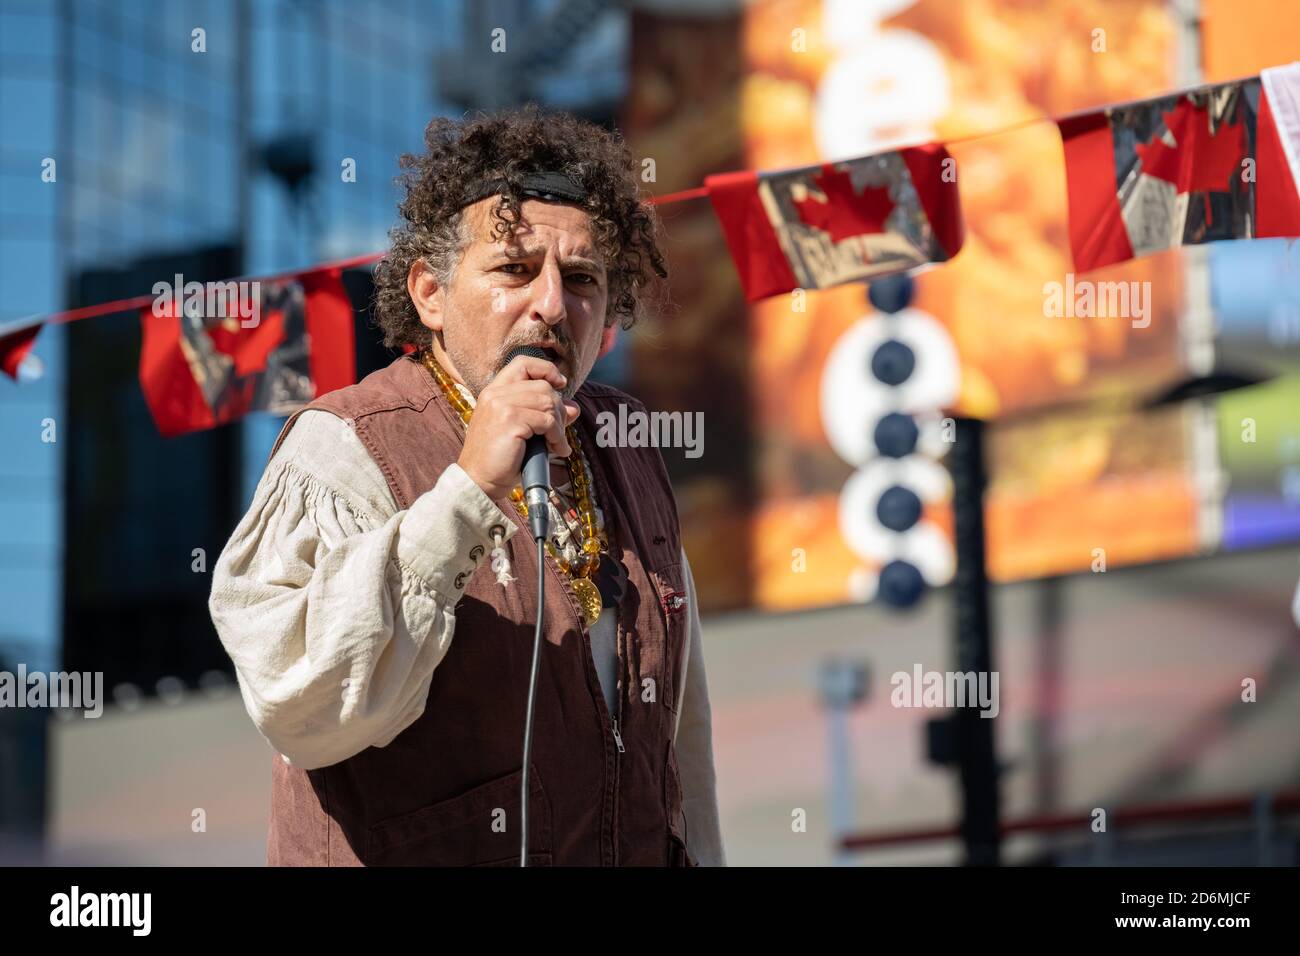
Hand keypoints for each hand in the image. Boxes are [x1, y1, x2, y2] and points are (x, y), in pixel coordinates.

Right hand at [456, 354, 580, 499]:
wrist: (480, 481)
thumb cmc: (501, 458)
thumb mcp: (524, 431)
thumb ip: (546, 415)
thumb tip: (573, 407)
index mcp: (494, 392)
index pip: (523, 363)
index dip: (546, 370)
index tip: (560, 384)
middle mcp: (495, 394)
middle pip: (543, 386)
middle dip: (559, 409)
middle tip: (558, 432)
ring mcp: (501, 405)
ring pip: (549, 402)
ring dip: (560, 426)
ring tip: (558, 444)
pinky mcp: (510, 420)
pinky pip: (548, 421)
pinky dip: (558, 437)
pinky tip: (558, 449)